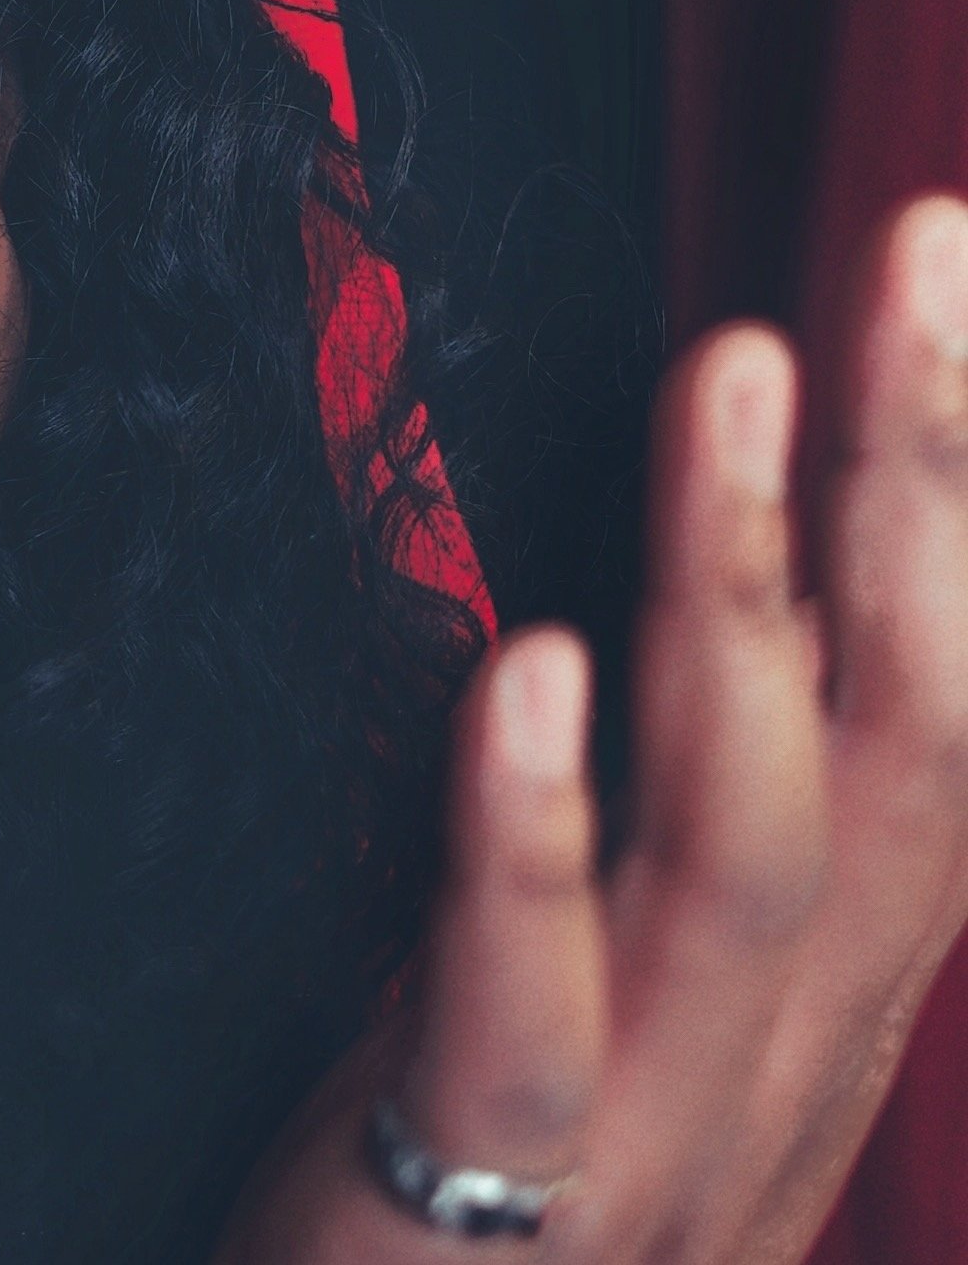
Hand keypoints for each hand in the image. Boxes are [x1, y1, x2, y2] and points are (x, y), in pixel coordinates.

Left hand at [222, 193, 967, 1264]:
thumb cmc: (502, 1190)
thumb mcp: (630, 1001)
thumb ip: (671, 837)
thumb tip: (687, 624)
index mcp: (813, 986)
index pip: (934, 709)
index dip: (963, 507)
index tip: (946, 294)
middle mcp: (781, 1045)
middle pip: (904, 730)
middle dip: (929, 483)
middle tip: (923, 243)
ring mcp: (658, 1128)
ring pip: (754, 836)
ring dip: (752, 587)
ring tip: (737, 369)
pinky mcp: (493, 1189)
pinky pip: (530, 1003)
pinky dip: (534, 833)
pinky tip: (532, 668)